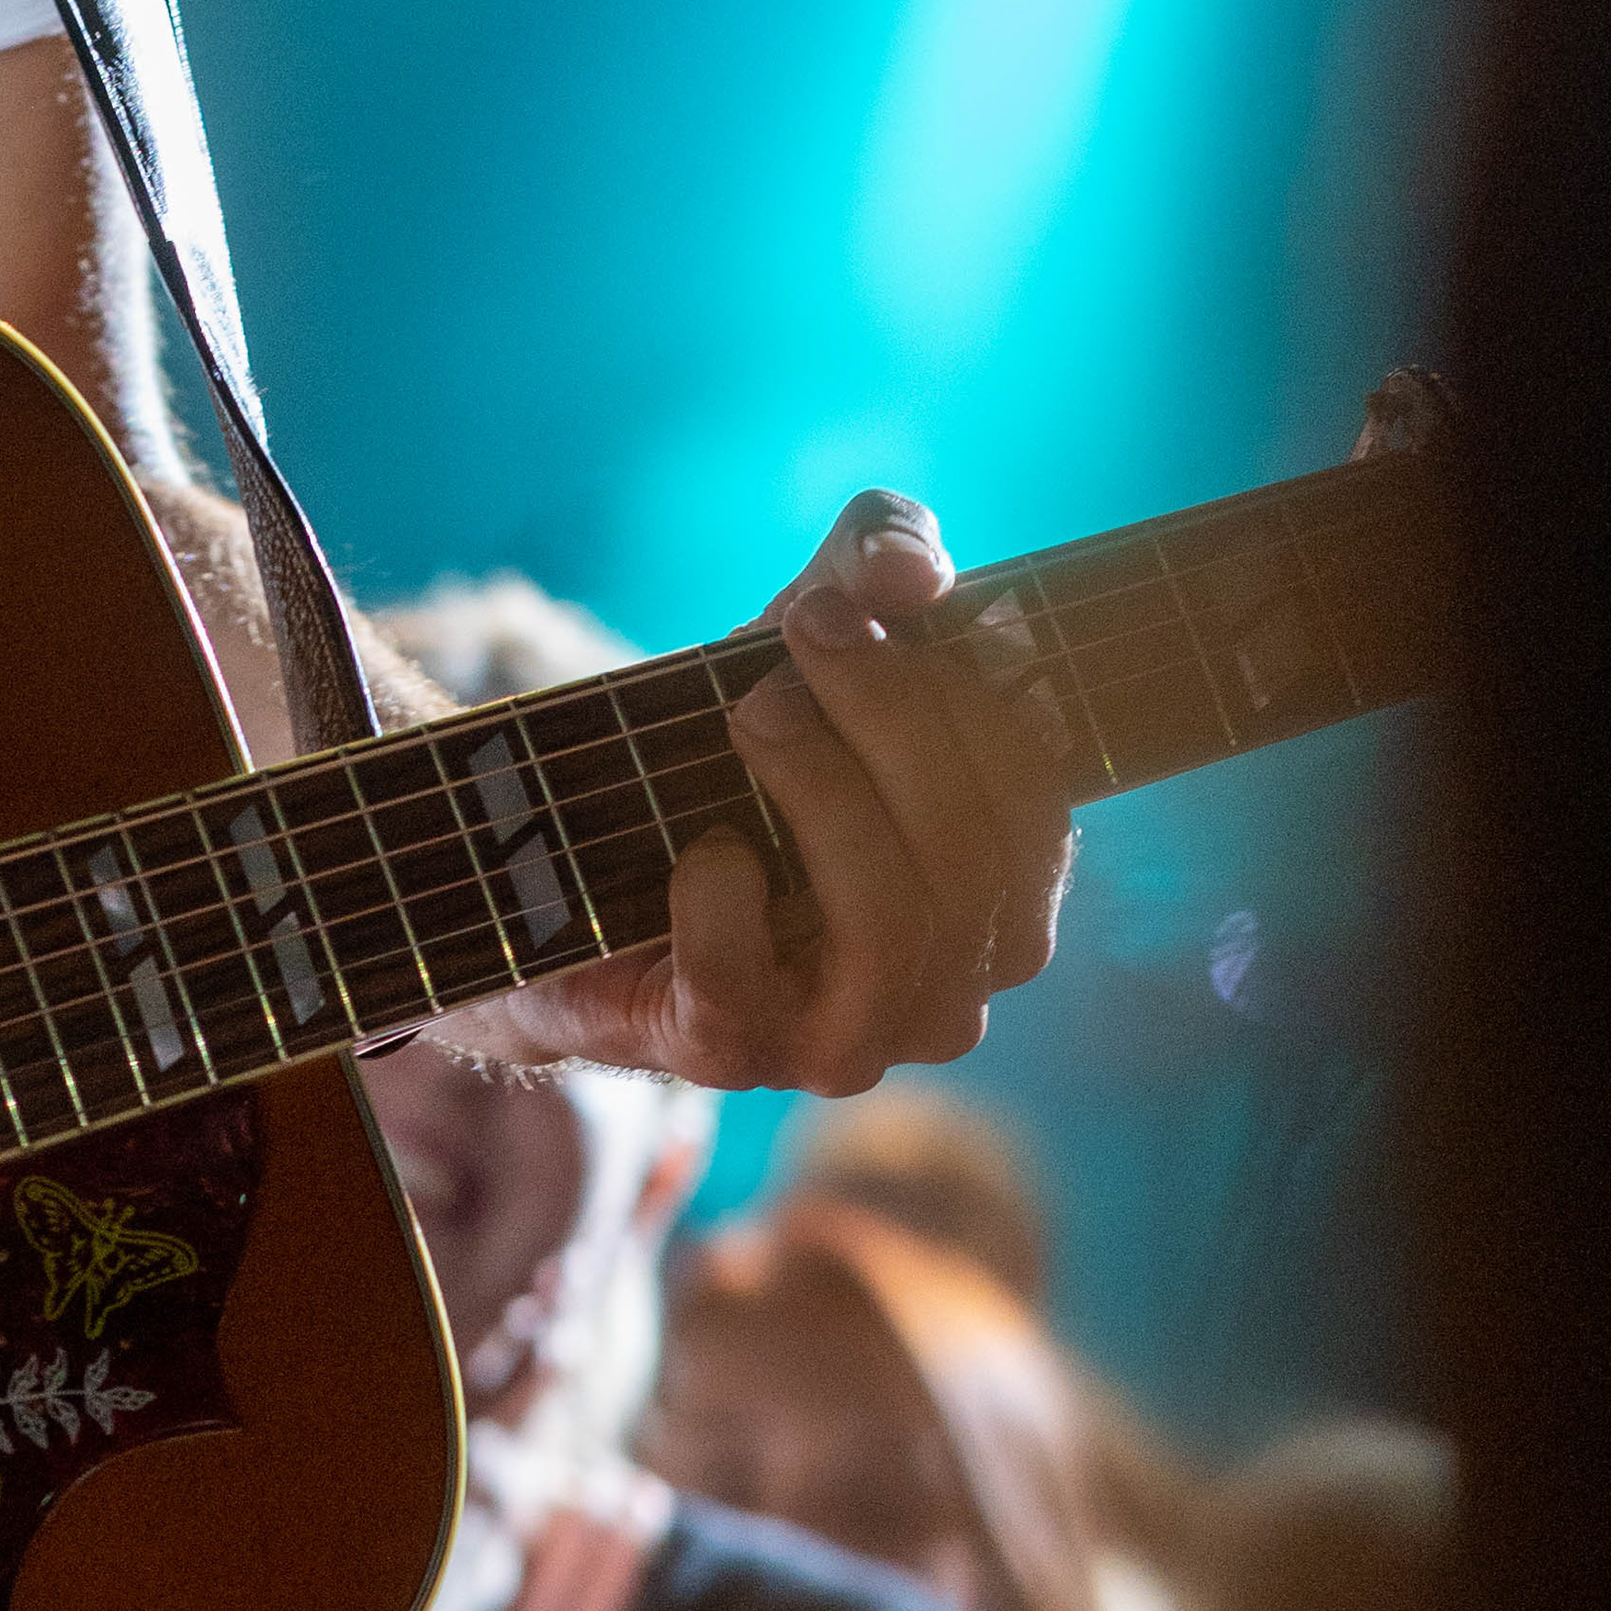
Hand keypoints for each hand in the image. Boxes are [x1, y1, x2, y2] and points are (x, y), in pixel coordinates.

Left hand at [465, 491, 1074, 1096]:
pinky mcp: (733, 1054)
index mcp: (1003, 883)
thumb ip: (874, 557)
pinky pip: (745, 981)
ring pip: (891, 925)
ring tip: (750, 713)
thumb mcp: (814, 621)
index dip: (949, 689)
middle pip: (970, 853)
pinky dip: (719, 897)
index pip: (1030, 796)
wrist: (580, 852)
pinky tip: (699, 850)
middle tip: (795, 635)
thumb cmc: (739, 736)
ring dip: (819, 793)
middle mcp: (953, 980)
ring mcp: (850, 1034)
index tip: (841, 605)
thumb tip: (909, 569)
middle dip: (885, 719)